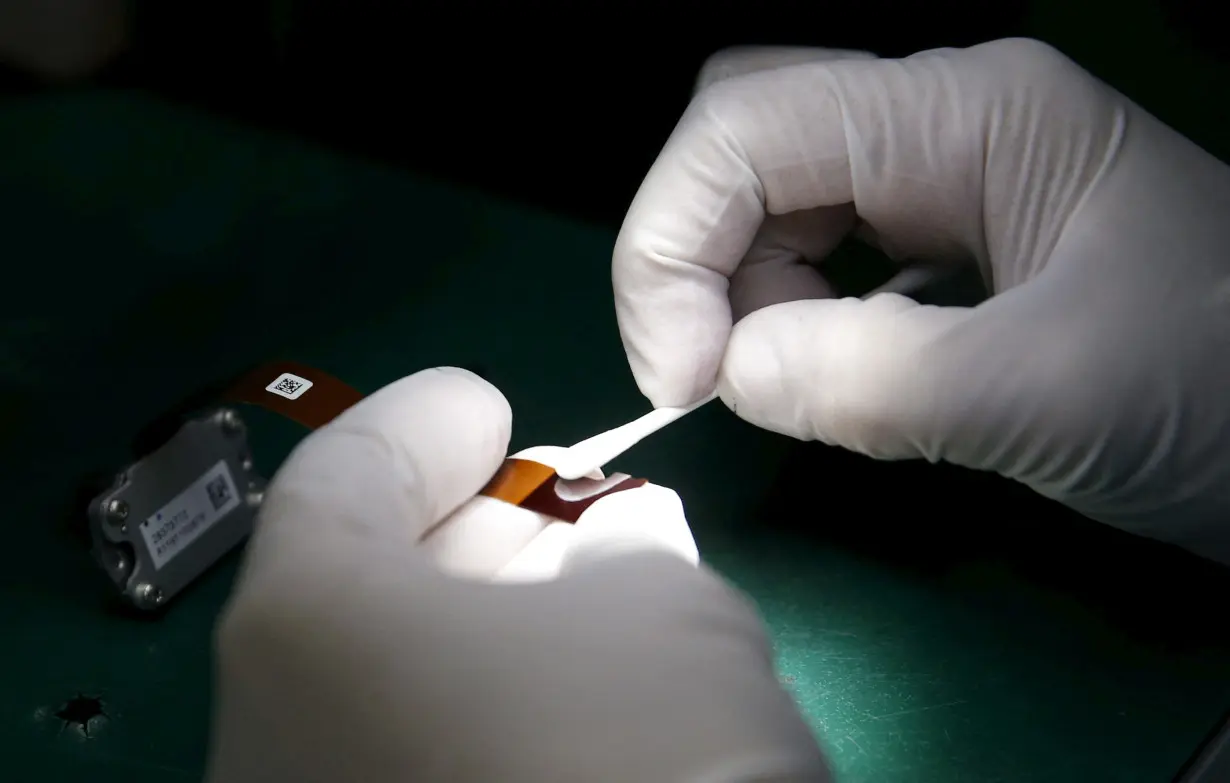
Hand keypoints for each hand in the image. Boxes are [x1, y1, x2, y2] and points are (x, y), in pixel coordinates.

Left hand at [205, 368, 829, 782]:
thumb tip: (617, 541)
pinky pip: (414, 763)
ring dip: (492, 632)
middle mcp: (270, 730)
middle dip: (474, 534)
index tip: (492, 405)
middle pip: (365, 590)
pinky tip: (580, 714)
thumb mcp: (669, 614)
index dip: (427, 424)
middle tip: (565, 509)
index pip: (345, 477)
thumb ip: (634, 549)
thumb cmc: (638, 758)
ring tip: (595, 607)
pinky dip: (487, 719)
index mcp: (314, 623)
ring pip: (394, 689)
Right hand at [613, 39, 1229, 563]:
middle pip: (745, 144)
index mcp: (967, 114)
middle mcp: (940, 127)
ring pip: (772, 206)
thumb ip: (872, 380)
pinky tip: (835, 374)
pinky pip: (819, 263)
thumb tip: (729, 372)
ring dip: (746, 299)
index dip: (673, 241)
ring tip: (802, 385)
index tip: (681, 378)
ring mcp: (941, 186)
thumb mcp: (1049, 390)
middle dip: (696, 257)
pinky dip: (792, 322)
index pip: (747, 122)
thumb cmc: (1221, 388)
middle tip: (709, 376)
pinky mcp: (943, 250)